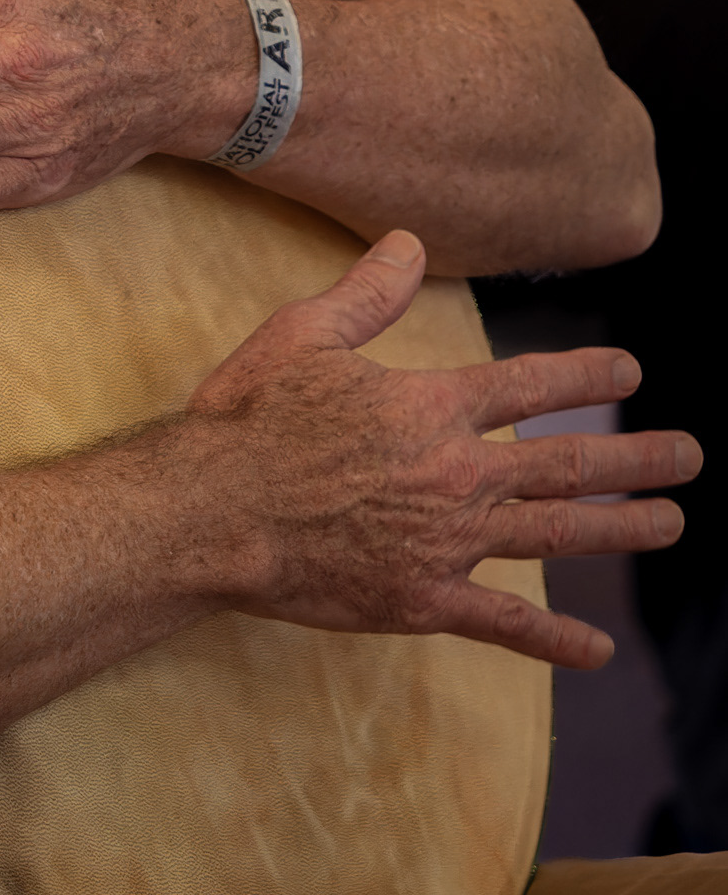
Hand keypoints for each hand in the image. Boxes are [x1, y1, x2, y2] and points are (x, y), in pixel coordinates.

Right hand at [181, 231, 700, 668]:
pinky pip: (501, 622)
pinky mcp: (420, 600)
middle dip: (633, 458)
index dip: (582, 377)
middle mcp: (454, 474)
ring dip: (619, 529)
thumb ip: (367, 294)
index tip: (629, 372)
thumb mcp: (304, 334)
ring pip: (552, 535)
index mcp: (430, 407)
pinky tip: (595, 651)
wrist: (213, 510)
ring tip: (671, 522)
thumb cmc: (250, 417)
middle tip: (689, 455)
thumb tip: (410, 243)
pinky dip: (553, 641)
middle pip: (562, 465)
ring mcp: (444, 543)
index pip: (526, 385)